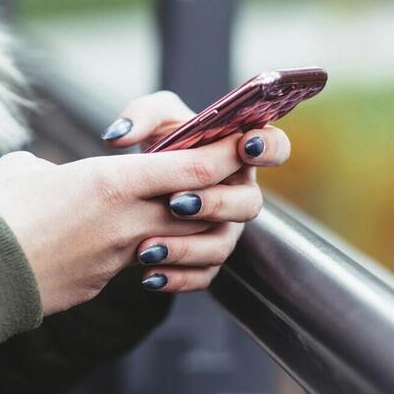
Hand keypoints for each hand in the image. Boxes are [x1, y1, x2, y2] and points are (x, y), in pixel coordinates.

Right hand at [0, 134, 255, 314]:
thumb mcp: (26, 170)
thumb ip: (58, 169)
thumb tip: (56, 179)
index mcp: (111, 182)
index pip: (194, 167)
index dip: (224, 154)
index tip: (241, 142)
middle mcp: (126, 221)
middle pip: (202, 208)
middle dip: (219, 194)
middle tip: (218, 179)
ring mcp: (119, 258)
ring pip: (182, 242)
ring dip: (191, 230)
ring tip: (180, 215)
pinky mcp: (104, 284)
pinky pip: (147, 268)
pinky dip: (155, 257)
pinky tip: (142, 249)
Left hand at [99, 90, 291, 292]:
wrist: (139, 187)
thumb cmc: (160, 144)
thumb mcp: (152, 119)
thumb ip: (141, 115)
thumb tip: (118, 135)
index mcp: (239, 153)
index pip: (275, 148)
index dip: (268, 148)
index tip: (244, 146)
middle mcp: (239, 193)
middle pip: (249, 204)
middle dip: (215, 203)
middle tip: (176, 202)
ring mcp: (226, 229)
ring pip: (222, 245)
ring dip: (187, 247)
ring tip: (148, 247)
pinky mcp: (207, 259)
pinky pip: (202, 275)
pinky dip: (176, 278)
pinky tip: (148, 275)